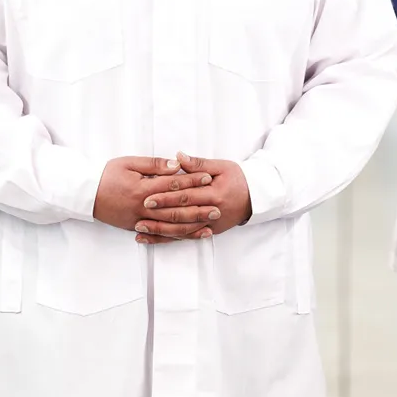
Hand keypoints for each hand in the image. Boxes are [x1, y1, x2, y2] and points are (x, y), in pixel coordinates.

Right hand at [93, 156, 207, 239]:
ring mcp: (140, 220)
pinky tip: (191, 234)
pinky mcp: (137, 228)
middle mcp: (143, 207)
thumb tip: (176, 165)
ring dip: (192, 225)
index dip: (192, 181)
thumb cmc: (107, 175)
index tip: (208, 178)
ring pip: (171, 225)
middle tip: (217, 207)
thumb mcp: (128, 163)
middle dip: (198, 207)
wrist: (86, 195)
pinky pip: (161, 235)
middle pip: (176, 209)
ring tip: (209, 223)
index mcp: (142, 188)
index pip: (173, 184)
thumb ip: (154, 164)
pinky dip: (177, 236)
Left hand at [135, 153, 252, 243]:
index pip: (186, 196)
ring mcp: (210, 225)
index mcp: (214, 194)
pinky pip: (186, 237)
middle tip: (140, 212)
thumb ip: (198, 164)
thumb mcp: (221, 166)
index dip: (166, 197)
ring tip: (141, 228)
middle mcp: (212, 212)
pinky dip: (168, 239)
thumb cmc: (238, 178)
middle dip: (159, 215)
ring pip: (182, 231)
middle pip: (181, 215)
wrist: (256, 197)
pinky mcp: (209, 231)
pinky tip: (154, 238)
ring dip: (160, 231)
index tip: (148, 196)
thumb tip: (178, 157)